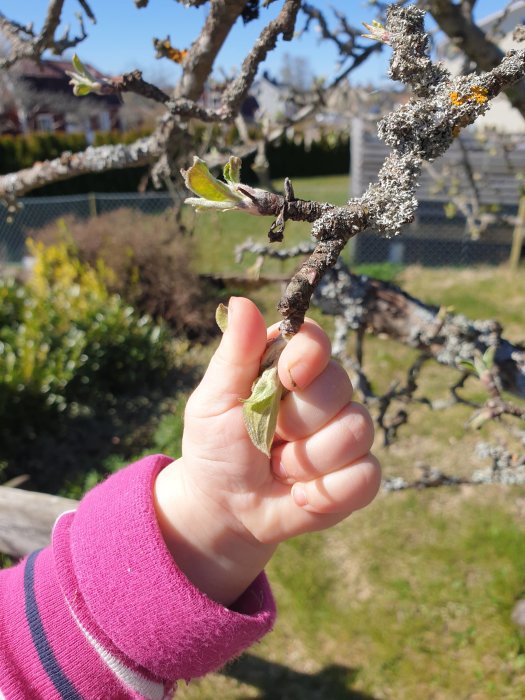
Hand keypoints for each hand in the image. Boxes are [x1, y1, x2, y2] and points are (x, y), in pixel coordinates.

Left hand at [154, 297, 379, 604]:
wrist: (224, 508)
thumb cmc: (216, 446)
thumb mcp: (214, 400)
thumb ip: (234, 354)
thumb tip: (242, 302)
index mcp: (289, 367)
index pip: (317, 340)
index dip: (306, 358)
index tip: (286, 379)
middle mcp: (324, 394)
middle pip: (340, 386)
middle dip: (296, 422)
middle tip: (266, 440)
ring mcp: (345, 434)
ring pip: (355, 431)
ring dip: (307, 461)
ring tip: (279, 470)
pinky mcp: (357, 475)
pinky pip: (365, 476)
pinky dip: (327, 493)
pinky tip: (300, 497)